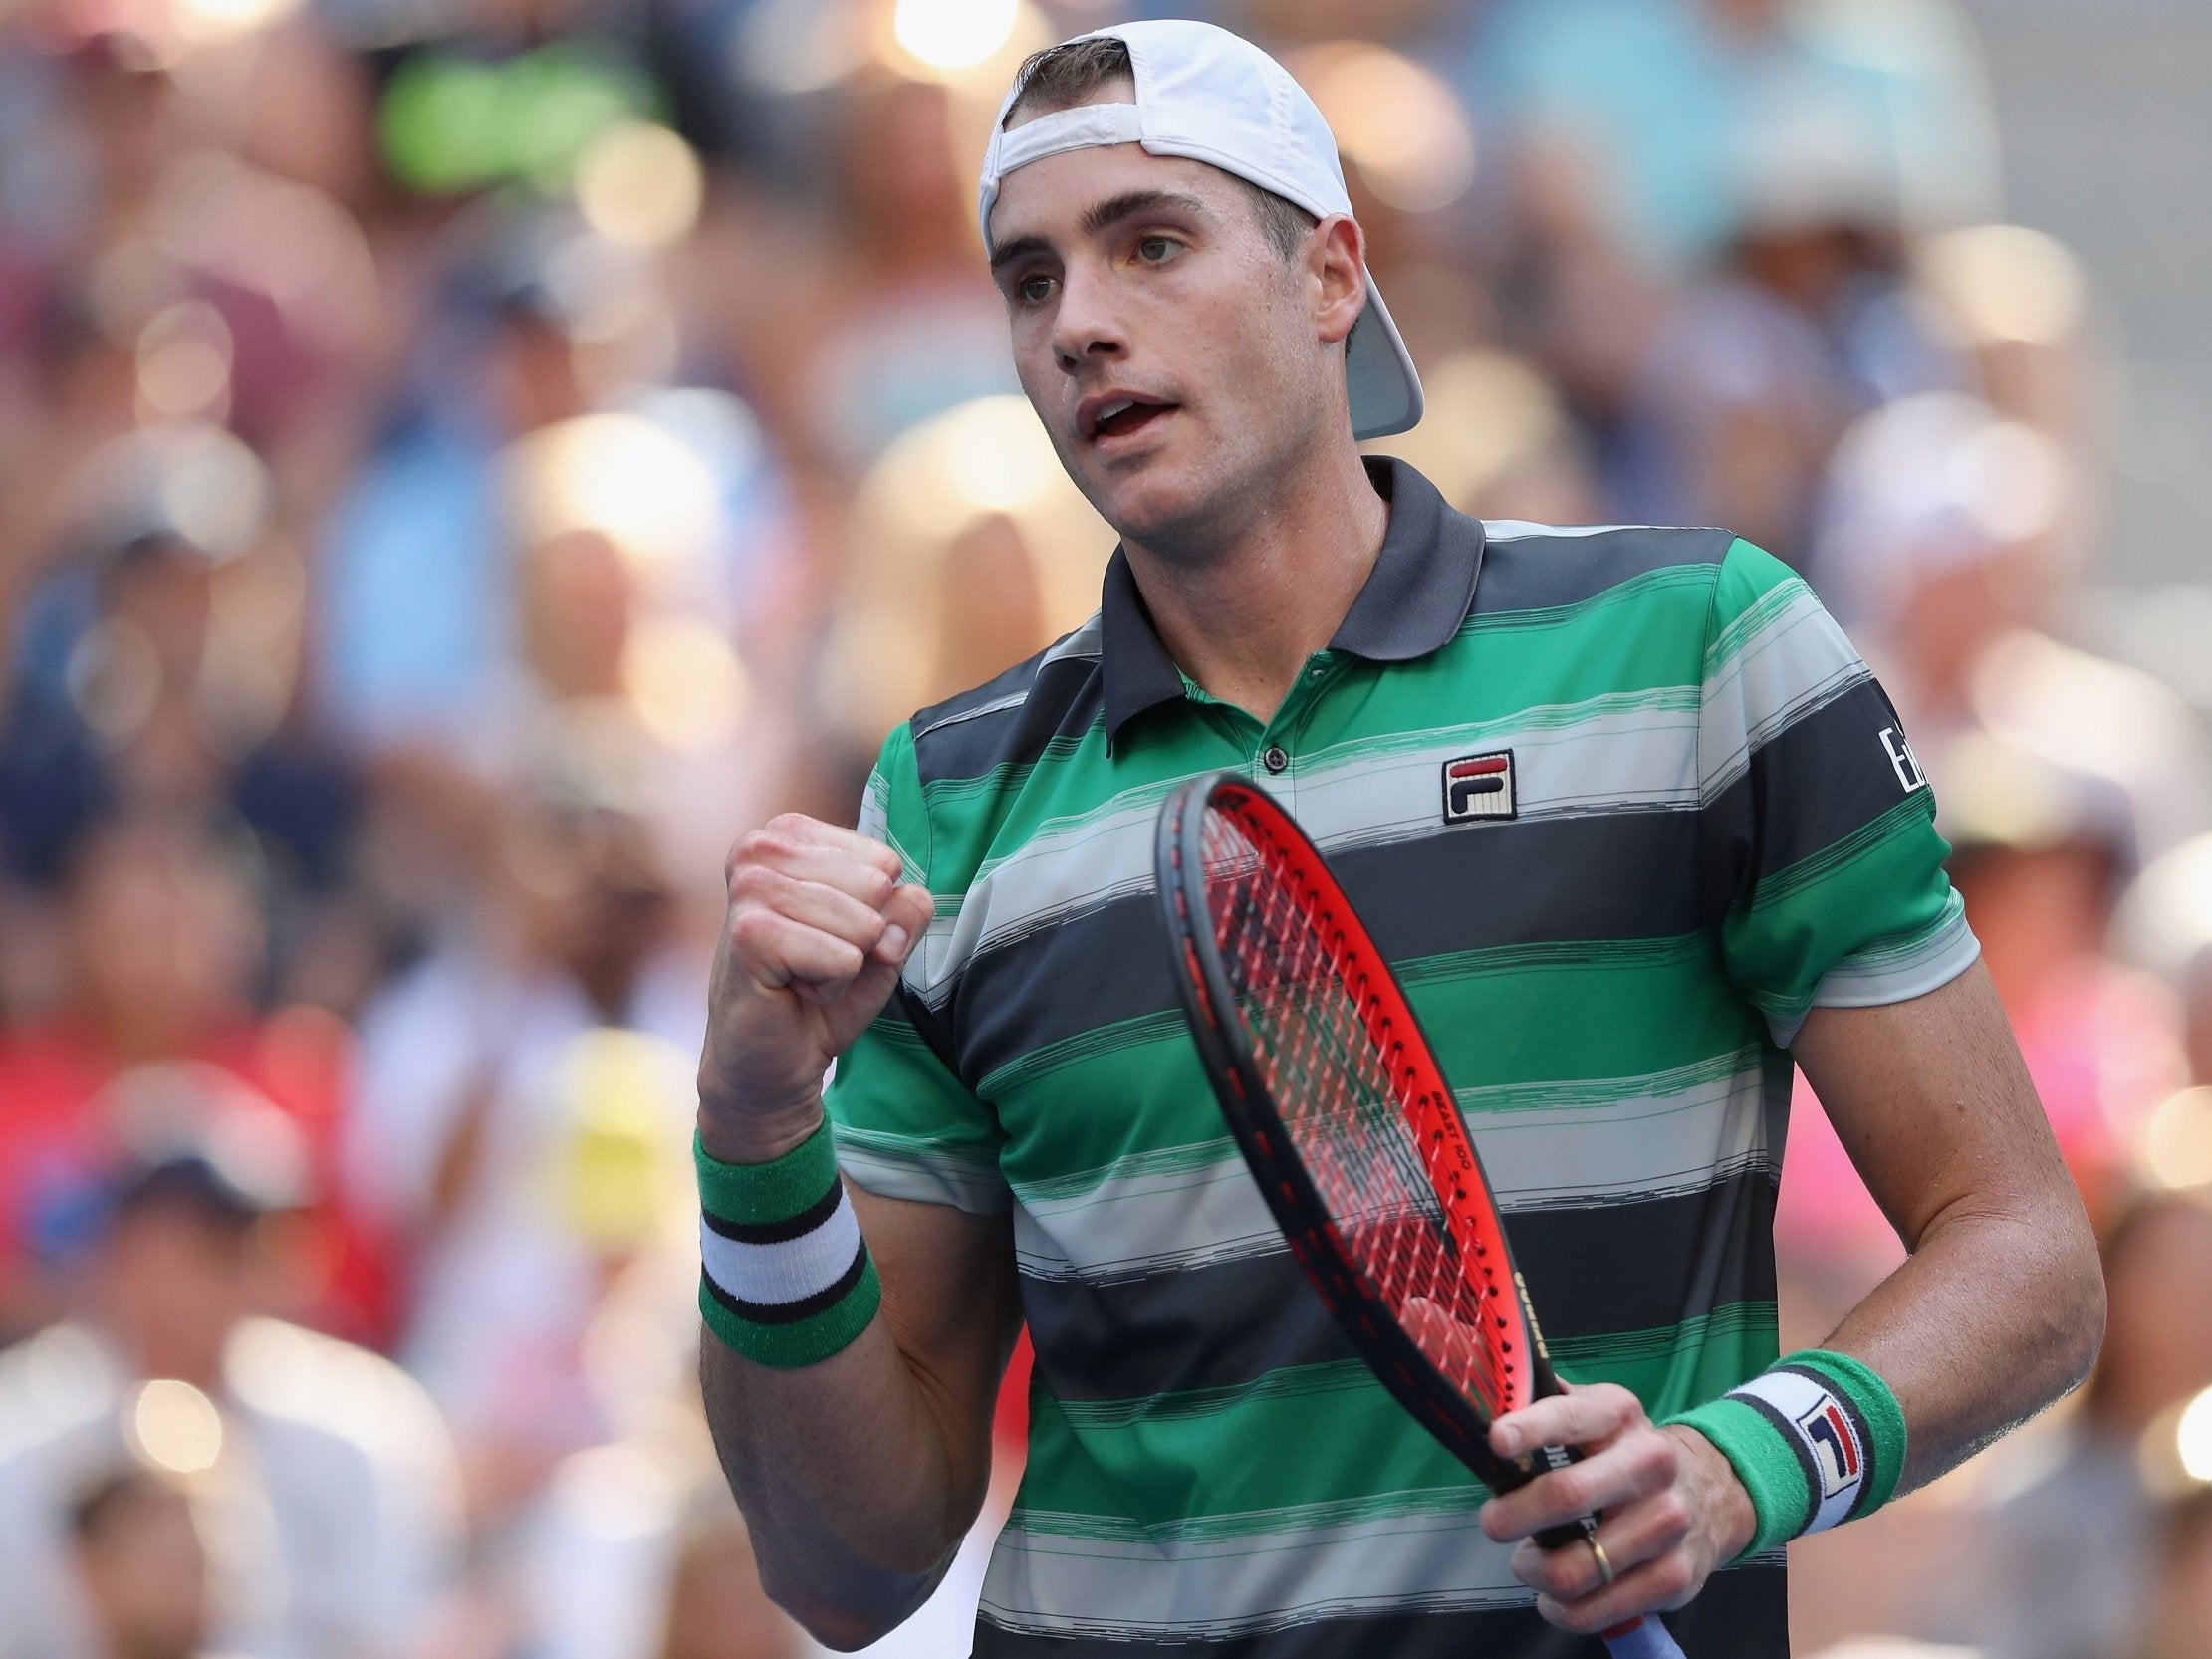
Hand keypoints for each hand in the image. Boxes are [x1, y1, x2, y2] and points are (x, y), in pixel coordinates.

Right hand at [698, 813, 934, 1161]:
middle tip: (815, 961)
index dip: (875, 912)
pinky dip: (830, 986)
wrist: (773, 1057)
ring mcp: (750, 888)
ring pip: (862, 923)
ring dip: (845, 965)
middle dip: (861, 938)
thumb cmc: (819, 990)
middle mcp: (760, 849)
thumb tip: (911, 897)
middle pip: (877, 887)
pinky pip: (843, 958)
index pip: (884, 862)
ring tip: (803, 975)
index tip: (830, 937)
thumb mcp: (879, 941)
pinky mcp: (749, 934)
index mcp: (789, 834)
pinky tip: (792, 990)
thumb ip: (905, 910)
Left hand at [1480, 1383, 1753, 1635]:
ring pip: (1576, 1568)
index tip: (1496, 1443)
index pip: (1570, 1417)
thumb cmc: (1623, 1453)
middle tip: (1493, 1523)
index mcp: (1620, 1414)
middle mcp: (1651, 1463)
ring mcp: (1667, 1522)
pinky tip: (1555, 1596)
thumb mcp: (1593, 1413)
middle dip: (1512, 1515)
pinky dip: (1562, 1609)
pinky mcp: (1674, 1576)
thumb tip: (1487, 1399)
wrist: (1708, 1490)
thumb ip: (1541, 1404)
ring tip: (1529, 1562)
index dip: (1530, 1429)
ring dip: (1534, 1570)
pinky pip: (1597, 1609)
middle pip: (1567, 1495)